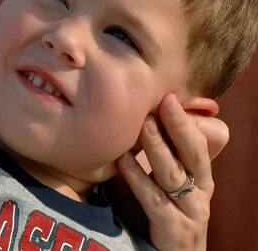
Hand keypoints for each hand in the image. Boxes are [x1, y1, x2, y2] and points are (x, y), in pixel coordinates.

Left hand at [117, 94, 214, 249]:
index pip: (198, 142)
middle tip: (165, 101)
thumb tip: (139, 115)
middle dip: (180, 126)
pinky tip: (123, 161)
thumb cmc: (167, 210)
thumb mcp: (167, 180)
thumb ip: (160, 153)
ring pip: (174, 175)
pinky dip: (138, 178)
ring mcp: (189, 210)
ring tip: (144, 124)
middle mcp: (200, 190)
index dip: (186, 120)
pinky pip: (154, 200)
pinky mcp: (174, 229)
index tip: (169, 94)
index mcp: (200, 174)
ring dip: (158, 148)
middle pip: (194, 153)